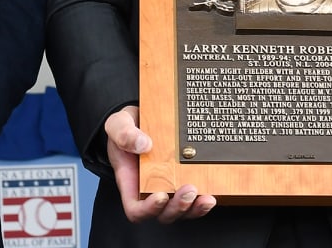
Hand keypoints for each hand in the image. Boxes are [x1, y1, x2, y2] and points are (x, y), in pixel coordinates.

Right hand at [106, 106, 214, 222]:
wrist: (141, 118)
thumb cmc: (126, 127)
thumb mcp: (118, 124)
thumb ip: (124, 134)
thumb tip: (144, 145)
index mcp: (131, 181)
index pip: (136, 209)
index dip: (149, 209)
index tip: (161, 196)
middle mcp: (150, 189)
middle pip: (163, 213)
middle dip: (178, 207)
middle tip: (189, 191)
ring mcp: (169, 185)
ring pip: (182, 210)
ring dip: (195, 208)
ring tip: (206, 198)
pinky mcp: (184, 178)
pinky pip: (194, 198)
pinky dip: (204, 199)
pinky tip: (213, 192)